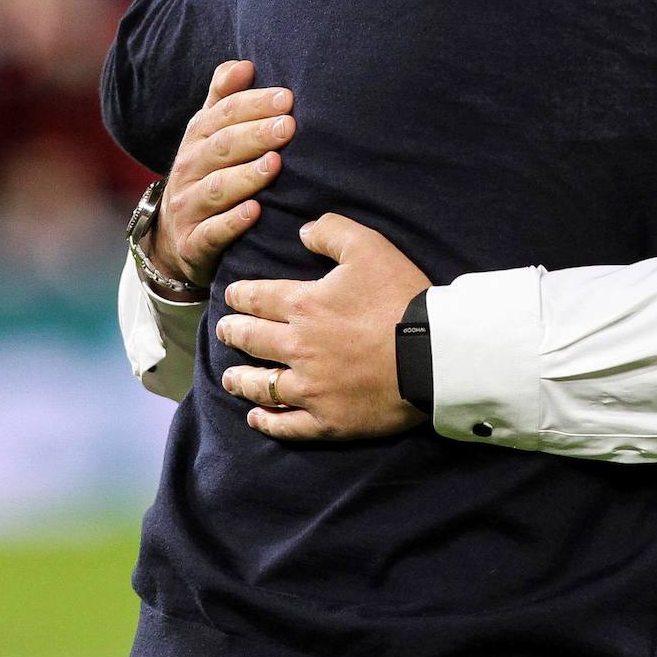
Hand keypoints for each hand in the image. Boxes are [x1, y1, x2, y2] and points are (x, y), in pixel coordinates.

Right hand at [146, 60, 294, 291]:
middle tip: (289, 125)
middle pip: (221, 148)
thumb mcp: (208, 136)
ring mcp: (188, 207)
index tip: (286, 97)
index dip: (252, 104)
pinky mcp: (194, 243)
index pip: (222, 115)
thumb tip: (243, 63)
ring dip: (246, 176)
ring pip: (216, 188)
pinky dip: (232, 222)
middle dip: (255, 134)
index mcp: (197, 139)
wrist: (173, 241)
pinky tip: (256, 212)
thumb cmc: (205, 176)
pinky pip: (212, 232)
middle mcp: (189, 169)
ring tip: (275, 164)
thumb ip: (223, 99)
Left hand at [217, 213, 432, 440]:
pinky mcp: (327, 420)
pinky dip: (267, 422)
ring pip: (261, 386)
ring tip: (230, 377)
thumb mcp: (369, 246)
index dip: (240, 295)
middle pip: (252, 340)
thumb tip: (303, 231)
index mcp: (304, 305)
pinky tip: (256, 418)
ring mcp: (310, 388)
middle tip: (224, 331)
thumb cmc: (400, 297)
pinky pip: (286, 425)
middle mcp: (297, 347)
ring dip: (240, 379)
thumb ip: (332, 232)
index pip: (257, 298)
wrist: (432, 353)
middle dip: (233, 333)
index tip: (231, 296)